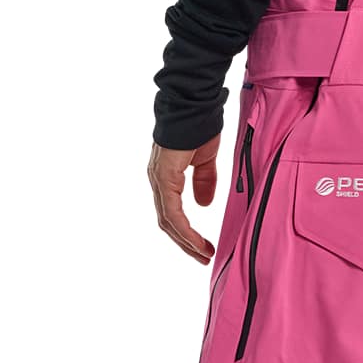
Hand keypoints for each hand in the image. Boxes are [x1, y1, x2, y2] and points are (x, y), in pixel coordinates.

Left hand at [148, 135, 220, 261]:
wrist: (195, 105)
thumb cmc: (199, 125)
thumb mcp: (205, 159)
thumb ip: (204, 181)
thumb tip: (204, 203)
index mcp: (167, 177)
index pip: (172, 213)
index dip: (187, 233)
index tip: (204, 247)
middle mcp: (158, 181)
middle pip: (167, 222)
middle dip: (186, 243)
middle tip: (204, 258)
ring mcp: (159, 180)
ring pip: (168, 221)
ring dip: (186, 241)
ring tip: (204, 254)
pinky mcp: (164, 177)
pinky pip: (172, 211)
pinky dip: (184, 230)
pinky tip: (196, 241)